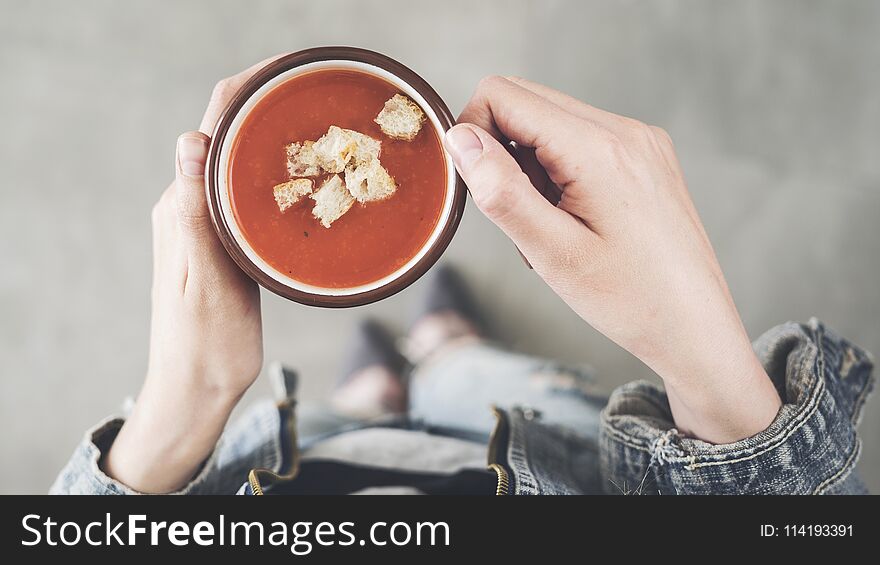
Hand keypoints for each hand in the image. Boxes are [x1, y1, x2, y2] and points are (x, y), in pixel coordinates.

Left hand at [103, 56, 281, 492]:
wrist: (200, 387)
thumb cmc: (201, 342)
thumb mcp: (201, 276)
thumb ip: (193, 211)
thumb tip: (191, 138)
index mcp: (181, 206)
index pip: (209, 128)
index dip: (245, 90)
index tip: (286, 72)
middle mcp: (193, 207)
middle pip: (230, 139)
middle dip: (269, 107)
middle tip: (320, 95)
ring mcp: (215, 226)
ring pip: (245, 167)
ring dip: (278, 141)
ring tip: (326, 129)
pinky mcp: (235, 247)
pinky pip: (257, 199)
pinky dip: (285, 180)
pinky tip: (316, 183)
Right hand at [447, 76, 780, 443]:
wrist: (695, 326)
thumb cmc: (629, 299)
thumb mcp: (552, 253)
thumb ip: (501, 191)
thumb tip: (460, 139)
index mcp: (598, 148)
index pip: (502, 95)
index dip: (471, 133)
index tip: (477, 187)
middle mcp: (623, 130)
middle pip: (525, 100)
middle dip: (500, 150)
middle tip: (517, 213)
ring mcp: (639, 140)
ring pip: (550, 121)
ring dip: (529, 166)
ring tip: (551, 225)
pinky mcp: (645, 155)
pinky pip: (579, 140)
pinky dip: (558, 171)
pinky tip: (573, 219)